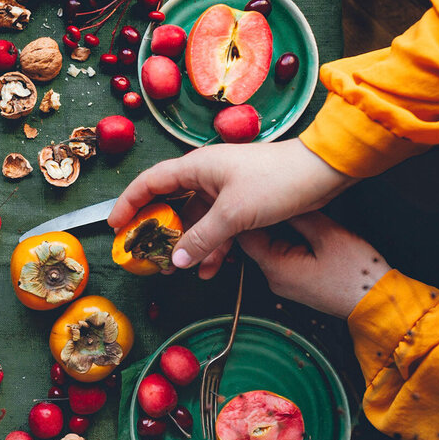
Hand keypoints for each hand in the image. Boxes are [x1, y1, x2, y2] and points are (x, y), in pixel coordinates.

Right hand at [107, 138, 353, 277]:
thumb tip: (175, 261)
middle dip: (161, 233)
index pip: (150, 182)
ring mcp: (226, 189)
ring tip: (185, 272)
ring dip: (191, 246)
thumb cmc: (276, 181)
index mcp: (197, 167)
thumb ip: (202, 238)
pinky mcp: (244, 202)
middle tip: (148, 257)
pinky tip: (213, 268)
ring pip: (197, 220)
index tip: (114, 226)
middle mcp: (207, 175)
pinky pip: (219, 226)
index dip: (129, 203)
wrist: (324, 172)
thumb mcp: (235, 214)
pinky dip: (214, 246)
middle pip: (172, 204)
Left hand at [238, 212, 390, 318]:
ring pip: (270, 247)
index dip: (250, 213)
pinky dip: (288, 240)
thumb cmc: (357, 275)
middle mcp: (273, 278)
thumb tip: (280, 201)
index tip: (259, 195)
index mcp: (276, 268)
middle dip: (265, 219)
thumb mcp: (328, 235)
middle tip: (279, 197)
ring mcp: (283, 282)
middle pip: (255, 241)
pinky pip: (283, 256)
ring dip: (279, 229)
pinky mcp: (295, 282)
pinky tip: (302, 227)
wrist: (375, 303)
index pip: (245, 236)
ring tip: (293, 209)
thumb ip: (299, 216)